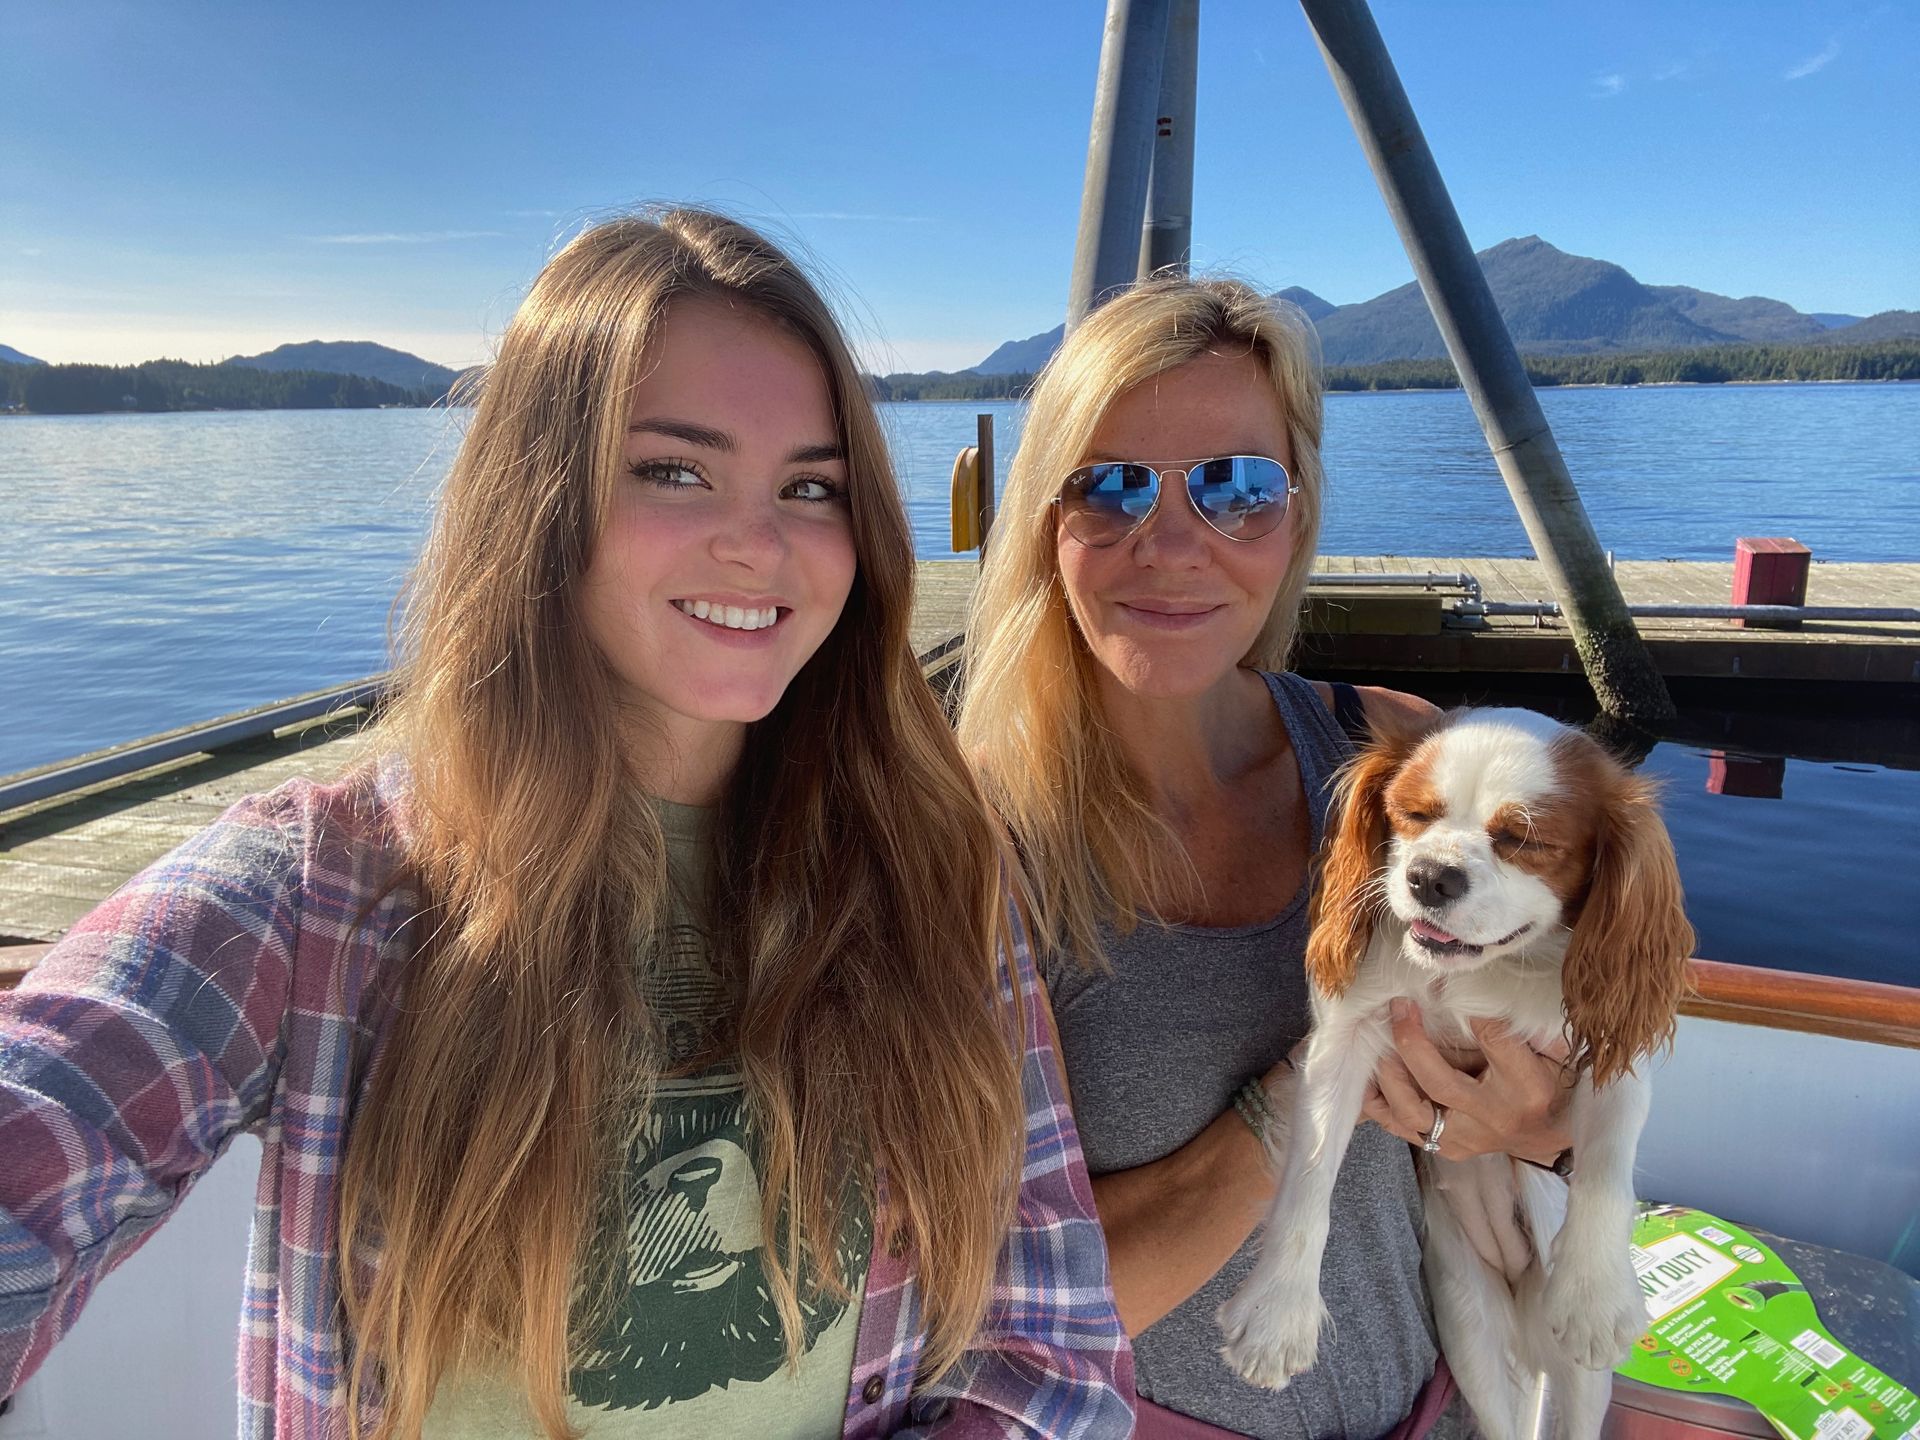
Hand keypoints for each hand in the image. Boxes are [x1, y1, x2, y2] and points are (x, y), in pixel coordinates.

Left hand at [1362, 999, 1572, 1163]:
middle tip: (1399, 1008)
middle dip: (1411, 1043)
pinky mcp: (1445, 1148)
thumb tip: (1469, 986)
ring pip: (1411, 1113)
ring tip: (1380, 1042)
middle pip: (1440, 1083)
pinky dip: (1378, 1101)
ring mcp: (1465, 1138)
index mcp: (1526, 1086)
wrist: (1551, 1131)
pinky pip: (1398, 1127)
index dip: (1468, 1010)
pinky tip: (1369, 1074)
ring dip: (1389, 1075)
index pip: (1494, 1041)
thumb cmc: (1549, 1079)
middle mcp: (1493, 1117)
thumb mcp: (1549, 1046)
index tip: (1443, 984)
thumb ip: (1515, 1021)